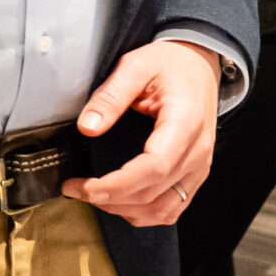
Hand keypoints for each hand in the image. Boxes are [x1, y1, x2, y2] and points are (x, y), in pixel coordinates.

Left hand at [61, 38, 220, 226]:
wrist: (200, 64)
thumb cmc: (170, 64)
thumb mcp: (136, 66)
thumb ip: (110, 95)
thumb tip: (87, 126)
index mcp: (185, 122)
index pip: (154, 167)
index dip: (118, 185)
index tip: (86, 187)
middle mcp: (198, 151)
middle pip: (155, 193)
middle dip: (110, 199)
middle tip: (75, 189)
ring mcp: (200, 166)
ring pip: (164, 209)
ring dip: (126, 210)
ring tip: (94, 196)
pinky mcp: (196, 173)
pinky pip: (174, 207)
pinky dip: (146, 212)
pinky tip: (121, 202)